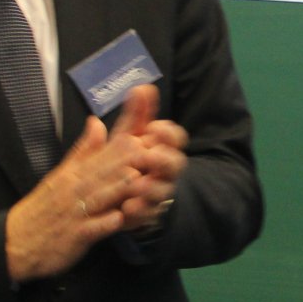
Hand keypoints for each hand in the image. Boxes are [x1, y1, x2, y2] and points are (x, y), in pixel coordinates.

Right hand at [4, 112, 139, 282]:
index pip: (98, 158)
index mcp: (71, 175)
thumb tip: (97, 122)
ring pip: (98, 199)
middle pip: (101, 175)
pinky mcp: (75, 237)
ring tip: (137, 179)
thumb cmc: (43, 209)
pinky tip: (120, 219)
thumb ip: (83, 151)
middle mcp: (73, 192)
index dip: (120, 150)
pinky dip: (104, 224)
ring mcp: (74, 214)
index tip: (142, 138)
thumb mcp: (60, 175)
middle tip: (148, 153)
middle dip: (124, 164)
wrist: (16, 242)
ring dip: (116, 189)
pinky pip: (91, 229)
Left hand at [111, 82, 187, 227]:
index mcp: (162, 148)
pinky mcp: (147, 213)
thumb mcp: (130, 136)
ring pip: (163, 191)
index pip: (176, 138)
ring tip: (137, 185)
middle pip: (175, 164)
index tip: (154, 127)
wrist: (127, 196)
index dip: (168, 133)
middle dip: (164, 160)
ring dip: (151, 188)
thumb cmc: (131, 161)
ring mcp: (158, 193)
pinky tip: (126, 207)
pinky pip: (148, 215)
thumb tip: (142, 87)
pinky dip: (138, 211)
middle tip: (150, 156)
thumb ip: (137, 115)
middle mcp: (164, 171)